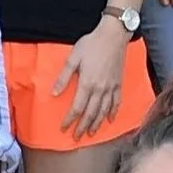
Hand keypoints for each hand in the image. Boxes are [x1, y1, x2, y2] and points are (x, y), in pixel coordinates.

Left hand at [55, 19, 129, 137]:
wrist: (113, 35)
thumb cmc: (91, 44)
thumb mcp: (73, 58)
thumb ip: (64, 77)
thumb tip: (54, 93)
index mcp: (87, 83)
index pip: (77, 107)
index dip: (70, 120)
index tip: (64, 128)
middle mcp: (100, 89)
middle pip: (91, 113)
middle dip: (82, 126)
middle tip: (76, 137)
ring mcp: (111, 87)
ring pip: (104, 110)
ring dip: (97, 123)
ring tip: (91, 133)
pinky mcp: (118, 83)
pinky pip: (117, 102)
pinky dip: (113, 112)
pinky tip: (110, 119)